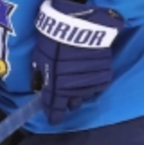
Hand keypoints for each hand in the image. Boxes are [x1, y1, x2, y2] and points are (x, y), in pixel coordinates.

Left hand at [31, 0, 123, 123]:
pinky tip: (89, 77)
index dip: (55, 115)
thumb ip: (41, 74)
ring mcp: (89, 83)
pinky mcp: (104, 75)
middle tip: (68, 100)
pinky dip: (93, 84)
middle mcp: (73, 89)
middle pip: (72, 103)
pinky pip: (97, 86)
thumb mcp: (40, 56)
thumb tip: (41, 85)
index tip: (54, 120)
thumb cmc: (54, 38)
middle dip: (69, 103)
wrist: (79, 25)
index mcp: (55, 87)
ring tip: (79, 85)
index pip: (55, 108)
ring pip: (85, 95)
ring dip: (81, 93)